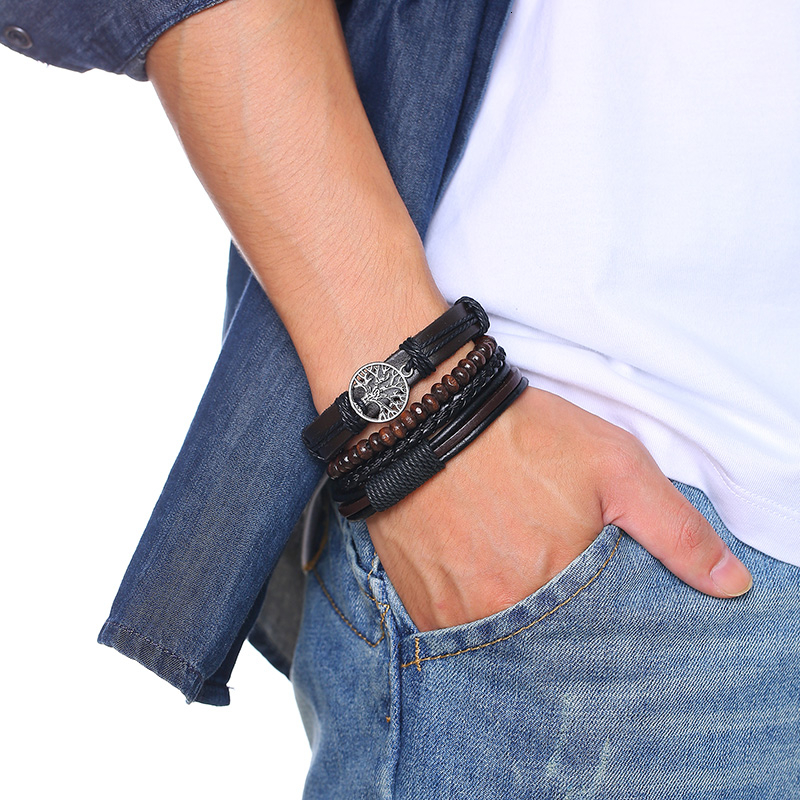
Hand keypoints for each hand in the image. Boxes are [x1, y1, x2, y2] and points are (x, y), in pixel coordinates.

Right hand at [365, 386, 752, 631]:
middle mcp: (501, 613)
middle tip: (540, 560)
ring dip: (511, 609)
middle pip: (545, 639)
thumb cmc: (521, 435)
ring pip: (500, 636)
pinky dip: (472, 605)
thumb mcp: (616, 466)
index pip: (598, 638)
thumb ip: (677, 531)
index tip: (585, 582)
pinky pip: (455, 629)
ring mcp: (453, 613)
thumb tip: (731, 586)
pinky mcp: (419, 603)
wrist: (420, 412)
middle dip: (553, 612)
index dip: (598, 613)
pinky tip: (475, 562)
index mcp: (556, 589)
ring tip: (507, 557)